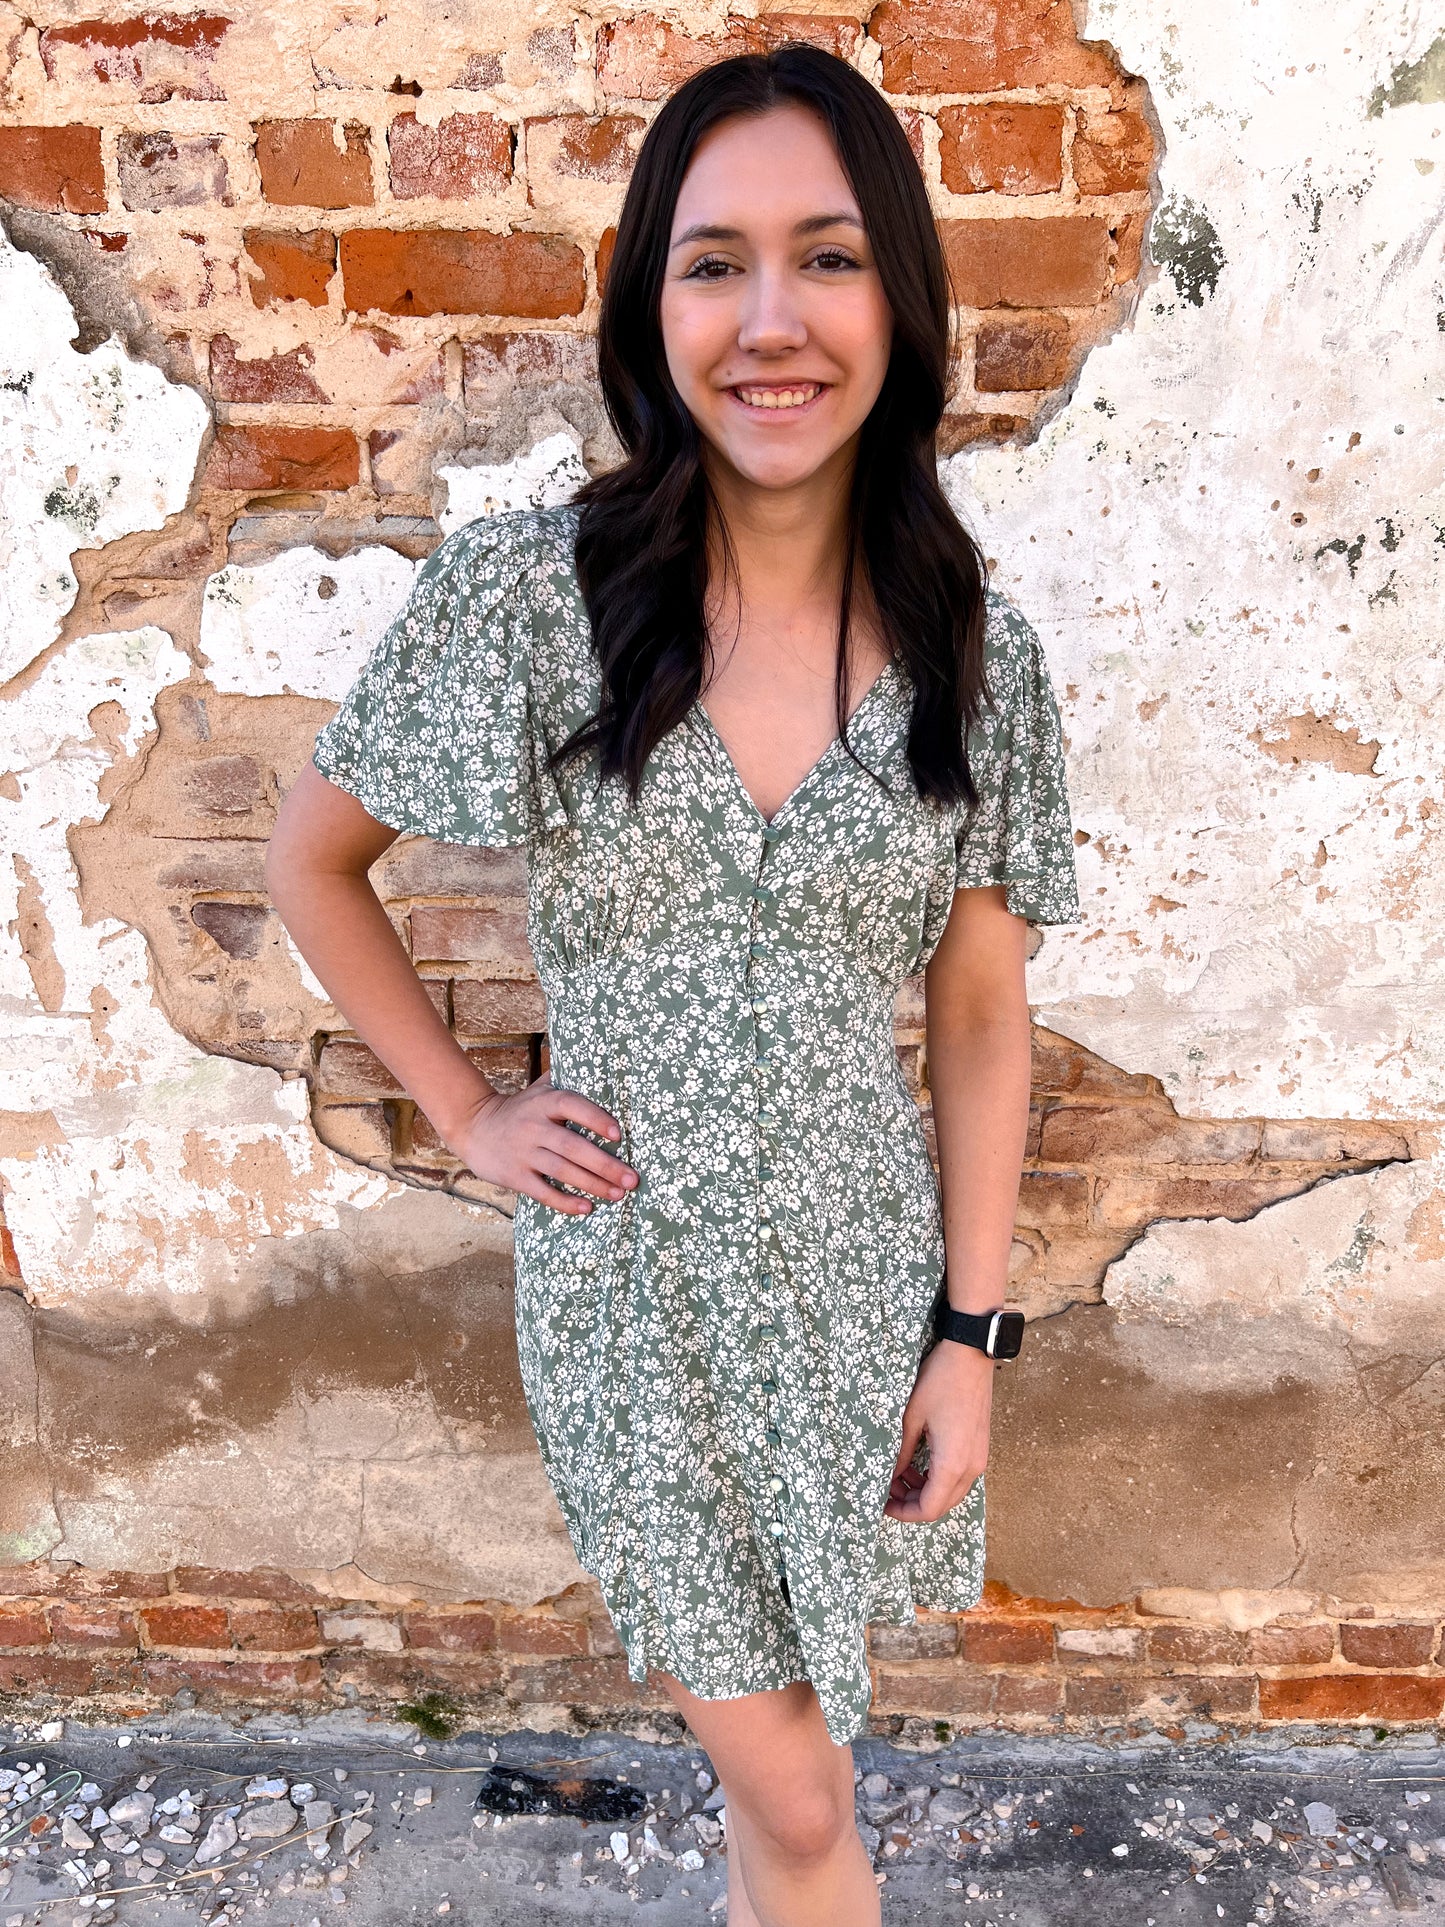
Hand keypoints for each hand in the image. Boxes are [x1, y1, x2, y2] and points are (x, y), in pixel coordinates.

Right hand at [446, 1072, 638, 1214]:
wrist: (474, 1127)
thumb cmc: (520, 1109)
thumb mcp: (539, 1089)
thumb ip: (567, 1079)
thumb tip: (603, 1064)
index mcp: (544, 1102)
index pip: (572, 1105)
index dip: (595, 1118)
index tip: (618, 1135)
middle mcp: (534, 1126)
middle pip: (572, 1146)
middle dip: (605, 1164)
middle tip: (632, 1179)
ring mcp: (523, 1152)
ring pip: (562, 1171)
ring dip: (593, 1184)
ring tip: (618, 1194)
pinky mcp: (514, 1175)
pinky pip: (543, 1191)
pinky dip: (565, 1202)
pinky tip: (586, 1208)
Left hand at [884, 1338, 994, 1522]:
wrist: (970, 1355)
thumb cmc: (939, 1381)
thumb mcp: (911, 1418)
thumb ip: (901, 1452)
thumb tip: (889, 1476)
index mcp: (953, 1463)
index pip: (929, 1509)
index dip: (904, 1513)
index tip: (883, 1504)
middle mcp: (971, 1467)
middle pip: (942, 1505)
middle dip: (913, 1503)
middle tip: (887, 1489)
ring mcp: (979, 1457)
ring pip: (951, 1492)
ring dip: (925, 1490)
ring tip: (899, 1473)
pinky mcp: (980, 1447)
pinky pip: (959, 1475)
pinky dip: (937, 1477)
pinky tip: (918, 1462)